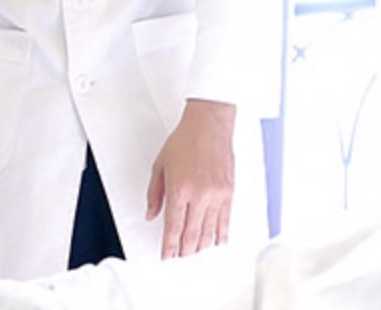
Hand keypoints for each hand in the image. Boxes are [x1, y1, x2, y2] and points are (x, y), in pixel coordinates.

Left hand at [145, 99, 236, 258]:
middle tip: (180, 256)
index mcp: (179, 190)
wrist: (209, 124)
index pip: (173, 228)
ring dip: (202, 245)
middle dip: (185, 250)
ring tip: (195, 251)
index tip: (167, 254)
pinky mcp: (229, 190)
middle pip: (192, 234)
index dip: (169, 246)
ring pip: (210, 230)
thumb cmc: (185, 139)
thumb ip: (154, 193)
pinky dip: (221, 233)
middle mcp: (199, 195)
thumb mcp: (160, 166)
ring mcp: (216, 194)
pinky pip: (226, 218)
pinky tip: (218, 240)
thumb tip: (151, 214)